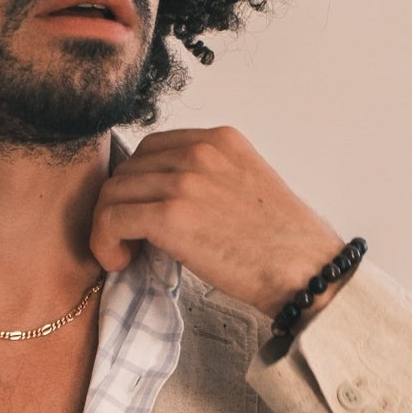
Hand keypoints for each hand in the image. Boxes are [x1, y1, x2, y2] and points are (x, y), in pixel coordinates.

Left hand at [90, 128, 343, 321]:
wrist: (307, 272)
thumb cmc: (284, 246)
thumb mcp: (248, 189)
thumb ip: (210, 180)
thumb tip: (166, 198)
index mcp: (221, 140)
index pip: (154, 148)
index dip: (140, 183)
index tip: (145, 214)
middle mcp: (200, 151)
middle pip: (129, 168)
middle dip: (122, 204)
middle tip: (132, 239)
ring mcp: (185, 181)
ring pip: (114, 193)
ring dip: (110, 225)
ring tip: (126, 254)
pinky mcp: (172, 215)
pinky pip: (112, 218)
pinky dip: (104, 241)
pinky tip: (121, 261)